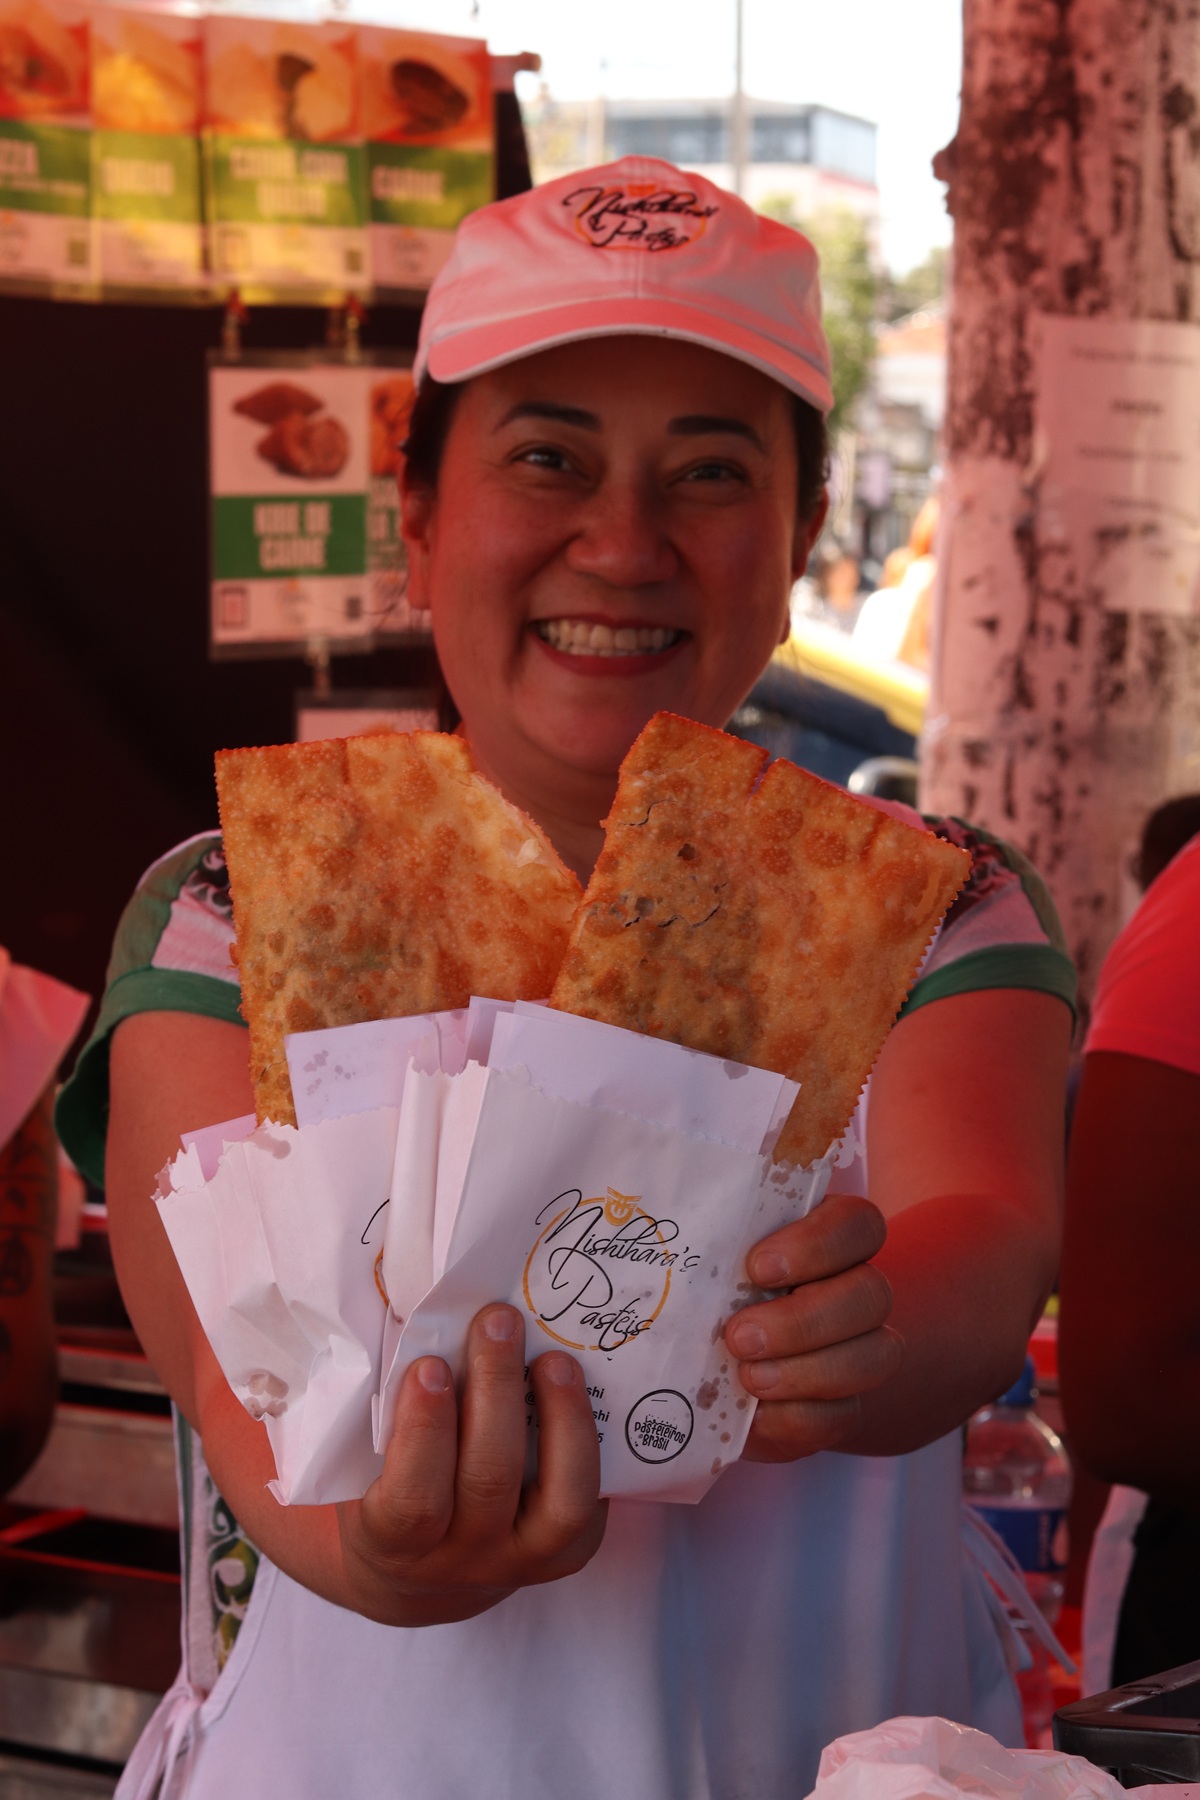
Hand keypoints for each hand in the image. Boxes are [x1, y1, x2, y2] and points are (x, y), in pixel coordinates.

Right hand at [337, 1304, 606, 1625]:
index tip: (429, 1365)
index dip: (424, 1431)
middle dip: (495, 1391)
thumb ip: (384, 1411)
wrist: (420, 1569)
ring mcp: (519, 1561)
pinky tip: (577, 1390)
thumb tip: (416, 1318)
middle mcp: (461, 1558)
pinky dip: (589, 1443)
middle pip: (489, 1479)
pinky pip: (590, 1503)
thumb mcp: (363, 1463)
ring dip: (561, 1417)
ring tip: (554, 1357)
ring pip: (559, 1500)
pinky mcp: (565, 1555)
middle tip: (496, 1321)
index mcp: (393, 1540)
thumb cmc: (384, 1487)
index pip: (412, 1499)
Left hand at [727, 1194, 902, 1461]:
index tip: (758, 1267)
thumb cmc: (709, 1291)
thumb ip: (701, 1236)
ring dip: (808, 1370)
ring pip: (875, 1355)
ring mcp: (860, 1349)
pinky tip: (756, 1413)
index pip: (857, 1224)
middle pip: (871, 1293)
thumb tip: (655, 1216)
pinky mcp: (844, 1407)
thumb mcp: (705, 1255)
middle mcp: (856, 1288)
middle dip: (804, 1319)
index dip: (819, 1243)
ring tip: (747, 1377)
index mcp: (828, 1238)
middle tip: (739, 1335)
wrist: (717, 1369)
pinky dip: (797, 1416)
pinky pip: (842, 1414)